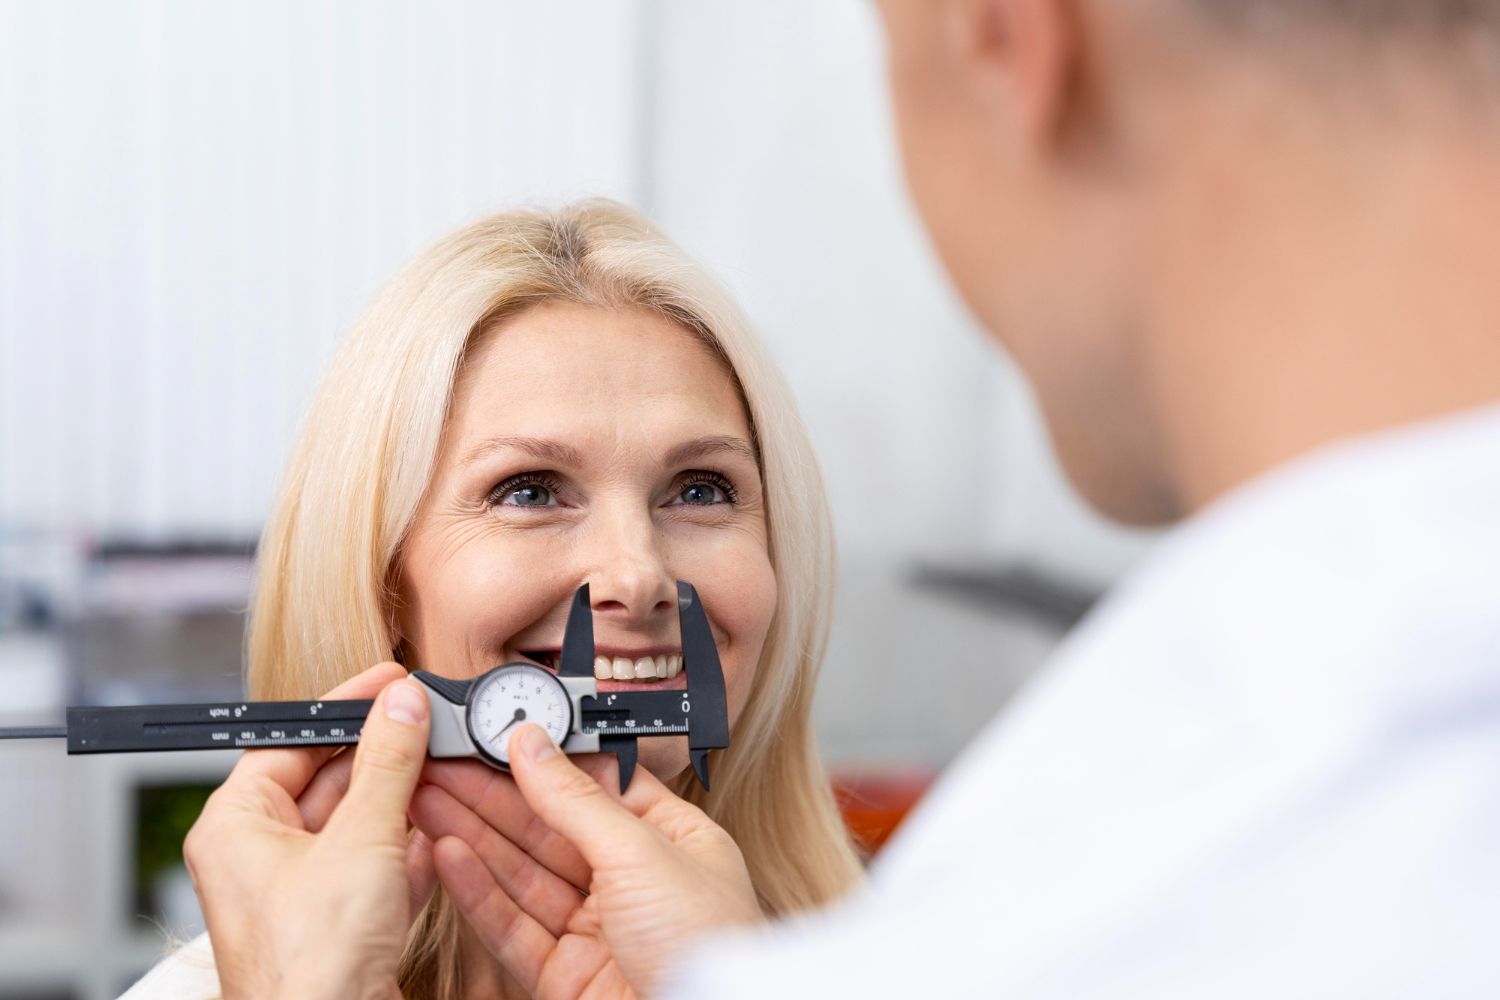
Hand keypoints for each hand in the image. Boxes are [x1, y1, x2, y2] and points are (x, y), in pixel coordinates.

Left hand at [182, 663, 435, 999]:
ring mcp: (299, 894)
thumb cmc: (312, 963)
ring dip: (403, 798)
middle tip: (427, 721)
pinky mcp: (337, 925)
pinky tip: (441, 830)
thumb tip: (403, 707)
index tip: (390, 683)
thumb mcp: (362, 839)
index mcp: (236, 826)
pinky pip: (375, 867)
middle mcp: (260, 857)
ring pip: (357, 824)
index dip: (344, 707)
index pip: (289, 740)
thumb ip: (388, 763)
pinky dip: (409, 848)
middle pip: (327, 779)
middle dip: (383, 753)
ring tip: (444, 767)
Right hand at [412, 724, 762, 998]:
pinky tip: (448, 854)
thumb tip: (534, 745)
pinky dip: (478, 891)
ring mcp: (597, 931)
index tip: (491, 737)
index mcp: (672, 840)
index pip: (596, 786)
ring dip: (473, 835)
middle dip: (491, 796)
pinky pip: (514, 925)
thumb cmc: (706, 945)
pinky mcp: (565, 976)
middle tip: (438, 764)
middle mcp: (633, 883)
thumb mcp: (642, 852)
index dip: (540, 762)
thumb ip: (578, 799)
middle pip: (550, 828)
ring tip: (425, 798)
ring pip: (523, 875)